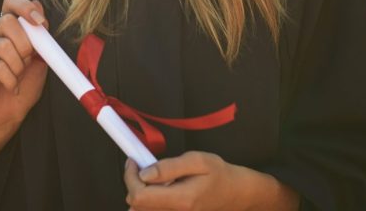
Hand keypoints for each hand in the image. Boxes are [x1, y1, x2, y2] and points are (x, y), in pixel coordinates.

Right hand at [0, 0, 48, 165]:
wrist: (9, 113)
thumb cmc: (24, 84)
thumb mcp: (39, 57)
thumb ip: (38, 34)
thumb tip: (38, 5)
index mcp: (7, 26)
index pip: (10, 1)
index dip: (24, 6)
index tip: (40, 22)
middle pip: (7, 21)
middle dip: (25, 45)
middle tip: (27, 62)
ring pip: (3, 45)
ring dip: (18, 66)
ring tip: (17, 77)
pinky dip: (10, 79)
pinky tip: (10, 86)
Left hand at [123, 153, 299, 210]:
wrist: (235, 193)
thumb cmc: (219, 174)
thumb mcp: (197, 161)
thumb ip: (169, 167)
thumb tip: (144, 173)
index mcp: (180, 200)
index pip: (140, 196)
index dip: (130, 177)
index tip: (133, 160)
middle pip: (137, 205)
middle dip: (133, 183)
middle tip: (140, 164)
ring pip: (143, 210)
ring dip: (140, 191)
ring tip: (152, 175)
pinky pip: (153, 210)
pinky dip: (149, 199)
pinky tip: (159, 187)